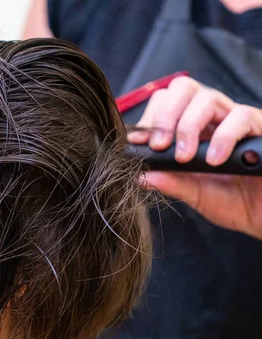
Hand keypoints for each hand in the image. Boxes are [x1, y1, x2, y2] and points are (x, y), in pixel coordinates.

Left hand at [127, 76, 261, 239]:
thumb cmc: (232, 201)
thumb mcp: (194, 193)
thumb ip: (170, 182)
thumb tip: (139, 175)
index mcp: (191, 128)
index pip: (164, 102)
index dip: (149, 119)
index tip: (138, 142)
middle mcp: (212, 118)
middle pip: (183, 89)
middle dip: (165, 115)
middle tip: (160, 146)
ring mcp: (235, 119)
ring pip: (207, 98)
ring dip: (189, 126)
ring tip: (185, 157)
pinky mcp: (259, 127)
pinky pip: (241, 117)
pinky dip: (222, 137)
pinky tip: (215, 160)